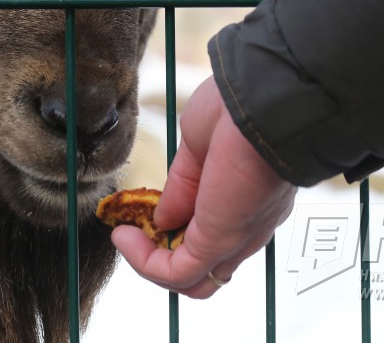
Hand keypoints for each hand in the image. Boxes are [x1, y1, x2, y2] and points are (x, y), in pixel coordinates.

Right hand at [112, 75, 296, 297]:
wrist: (260, 104)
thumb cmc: (235, 112)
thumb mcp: (198, 151)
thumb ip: (182, 189)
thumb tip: (161, 219)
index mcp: (246, 202)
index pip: (213, 239)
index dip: (174, 234)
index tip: (145, 213)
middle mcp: (247, 228)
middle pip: (205, 270)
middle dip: (161, 255)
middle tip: (134, 230)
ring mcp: (235, 238)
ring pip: (193, 280)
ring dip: (149, 263)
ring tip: (124, 236)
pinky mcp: (218, 241)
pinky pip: (177, 272)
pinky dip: (145, 262)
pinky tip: (124, 237)